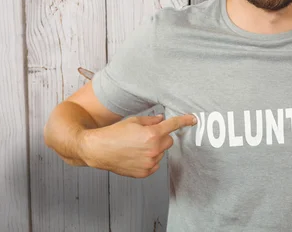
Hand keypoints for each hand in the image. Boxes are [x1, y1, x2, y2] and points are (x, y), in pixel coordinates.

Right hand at [79, 113, 196, 177]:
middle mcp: (153, 149)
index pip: (173, 125)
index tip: (192, 119)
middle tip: (146, 136)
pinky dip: (149, 160)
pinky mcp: (145, 172)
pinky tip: (136, 155)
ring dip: (154, 149)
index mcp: (152, 134)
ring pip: (161, 153)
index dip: (184, 121)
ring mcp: (150, 162)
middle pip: (168, 141)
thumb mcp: (133, 121)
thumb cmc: (114, 134)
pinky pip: (155, 164)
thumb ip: (151, 121)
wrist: (98, 150)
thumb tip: (162, 120)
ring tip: (136, 147)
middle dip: (161, 137)